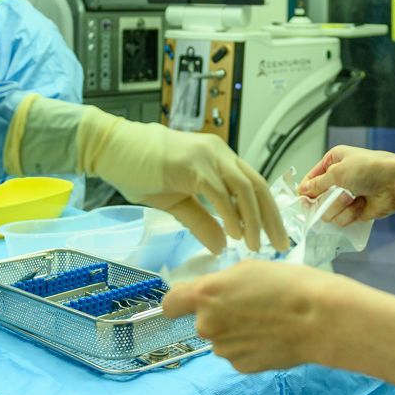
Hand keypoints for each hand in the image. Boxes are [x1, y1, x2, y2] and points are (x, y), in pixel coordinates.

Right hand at [8, 97, 286, 253]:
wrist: (112, 149)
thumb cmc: (141, 170)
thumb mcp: (177, 202)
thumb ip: (202, 221)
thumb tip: (223, 246)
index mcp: (219, 159)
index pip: (254, 185)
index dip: (268, 212)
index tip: (277, 237)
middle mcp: (219, 153)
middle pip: (257, 186)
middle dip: (271, 217)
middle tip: (282, 244)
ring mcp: (207, 155)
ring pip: (243, 187)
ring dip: (253, 218)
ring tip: (257, 244)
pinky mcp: (192, 163)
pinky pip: (218, 190)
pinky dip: (230, 213)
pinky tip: (235, 233)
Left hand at [162, 261, 349, 373]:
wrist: (319, 319)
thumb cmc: (288, 283)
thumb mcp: (249, 269)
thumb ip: (222, 284)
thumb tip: (214, 298)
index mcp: (205, 295)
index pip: (170, 304)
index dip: (180, 302)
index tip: (190, 302)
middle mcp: (207, 325)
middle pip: (202, 321)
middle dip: (220, 314)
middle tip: (251, 305)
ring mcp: (224, 350)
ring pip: (222, 338)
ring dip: (236, 331)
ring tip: (268, 322)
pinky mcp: (241, 367)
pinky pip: (238, 354)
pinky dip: (250, 347)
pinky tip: (272, 338)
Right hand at [299, 146, 394, 226]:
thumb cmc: (369, 169)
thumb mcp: (337, 172)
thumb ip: (317, 184)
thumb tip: (303, 191)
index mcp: (334, 162)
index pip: (312, 177)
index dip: (306, 188)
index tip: (302, 198)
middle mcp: (340, 179)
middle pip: (318, 197)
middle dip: (324, 199)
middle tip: (333, 196)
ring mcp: (347, 196)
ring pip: (328, 211)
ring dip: (339, 206)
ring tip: (353, 197)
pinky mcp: (355, 212)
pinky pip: (341, 220)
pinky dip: (350, 214)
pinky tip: (361, 206)